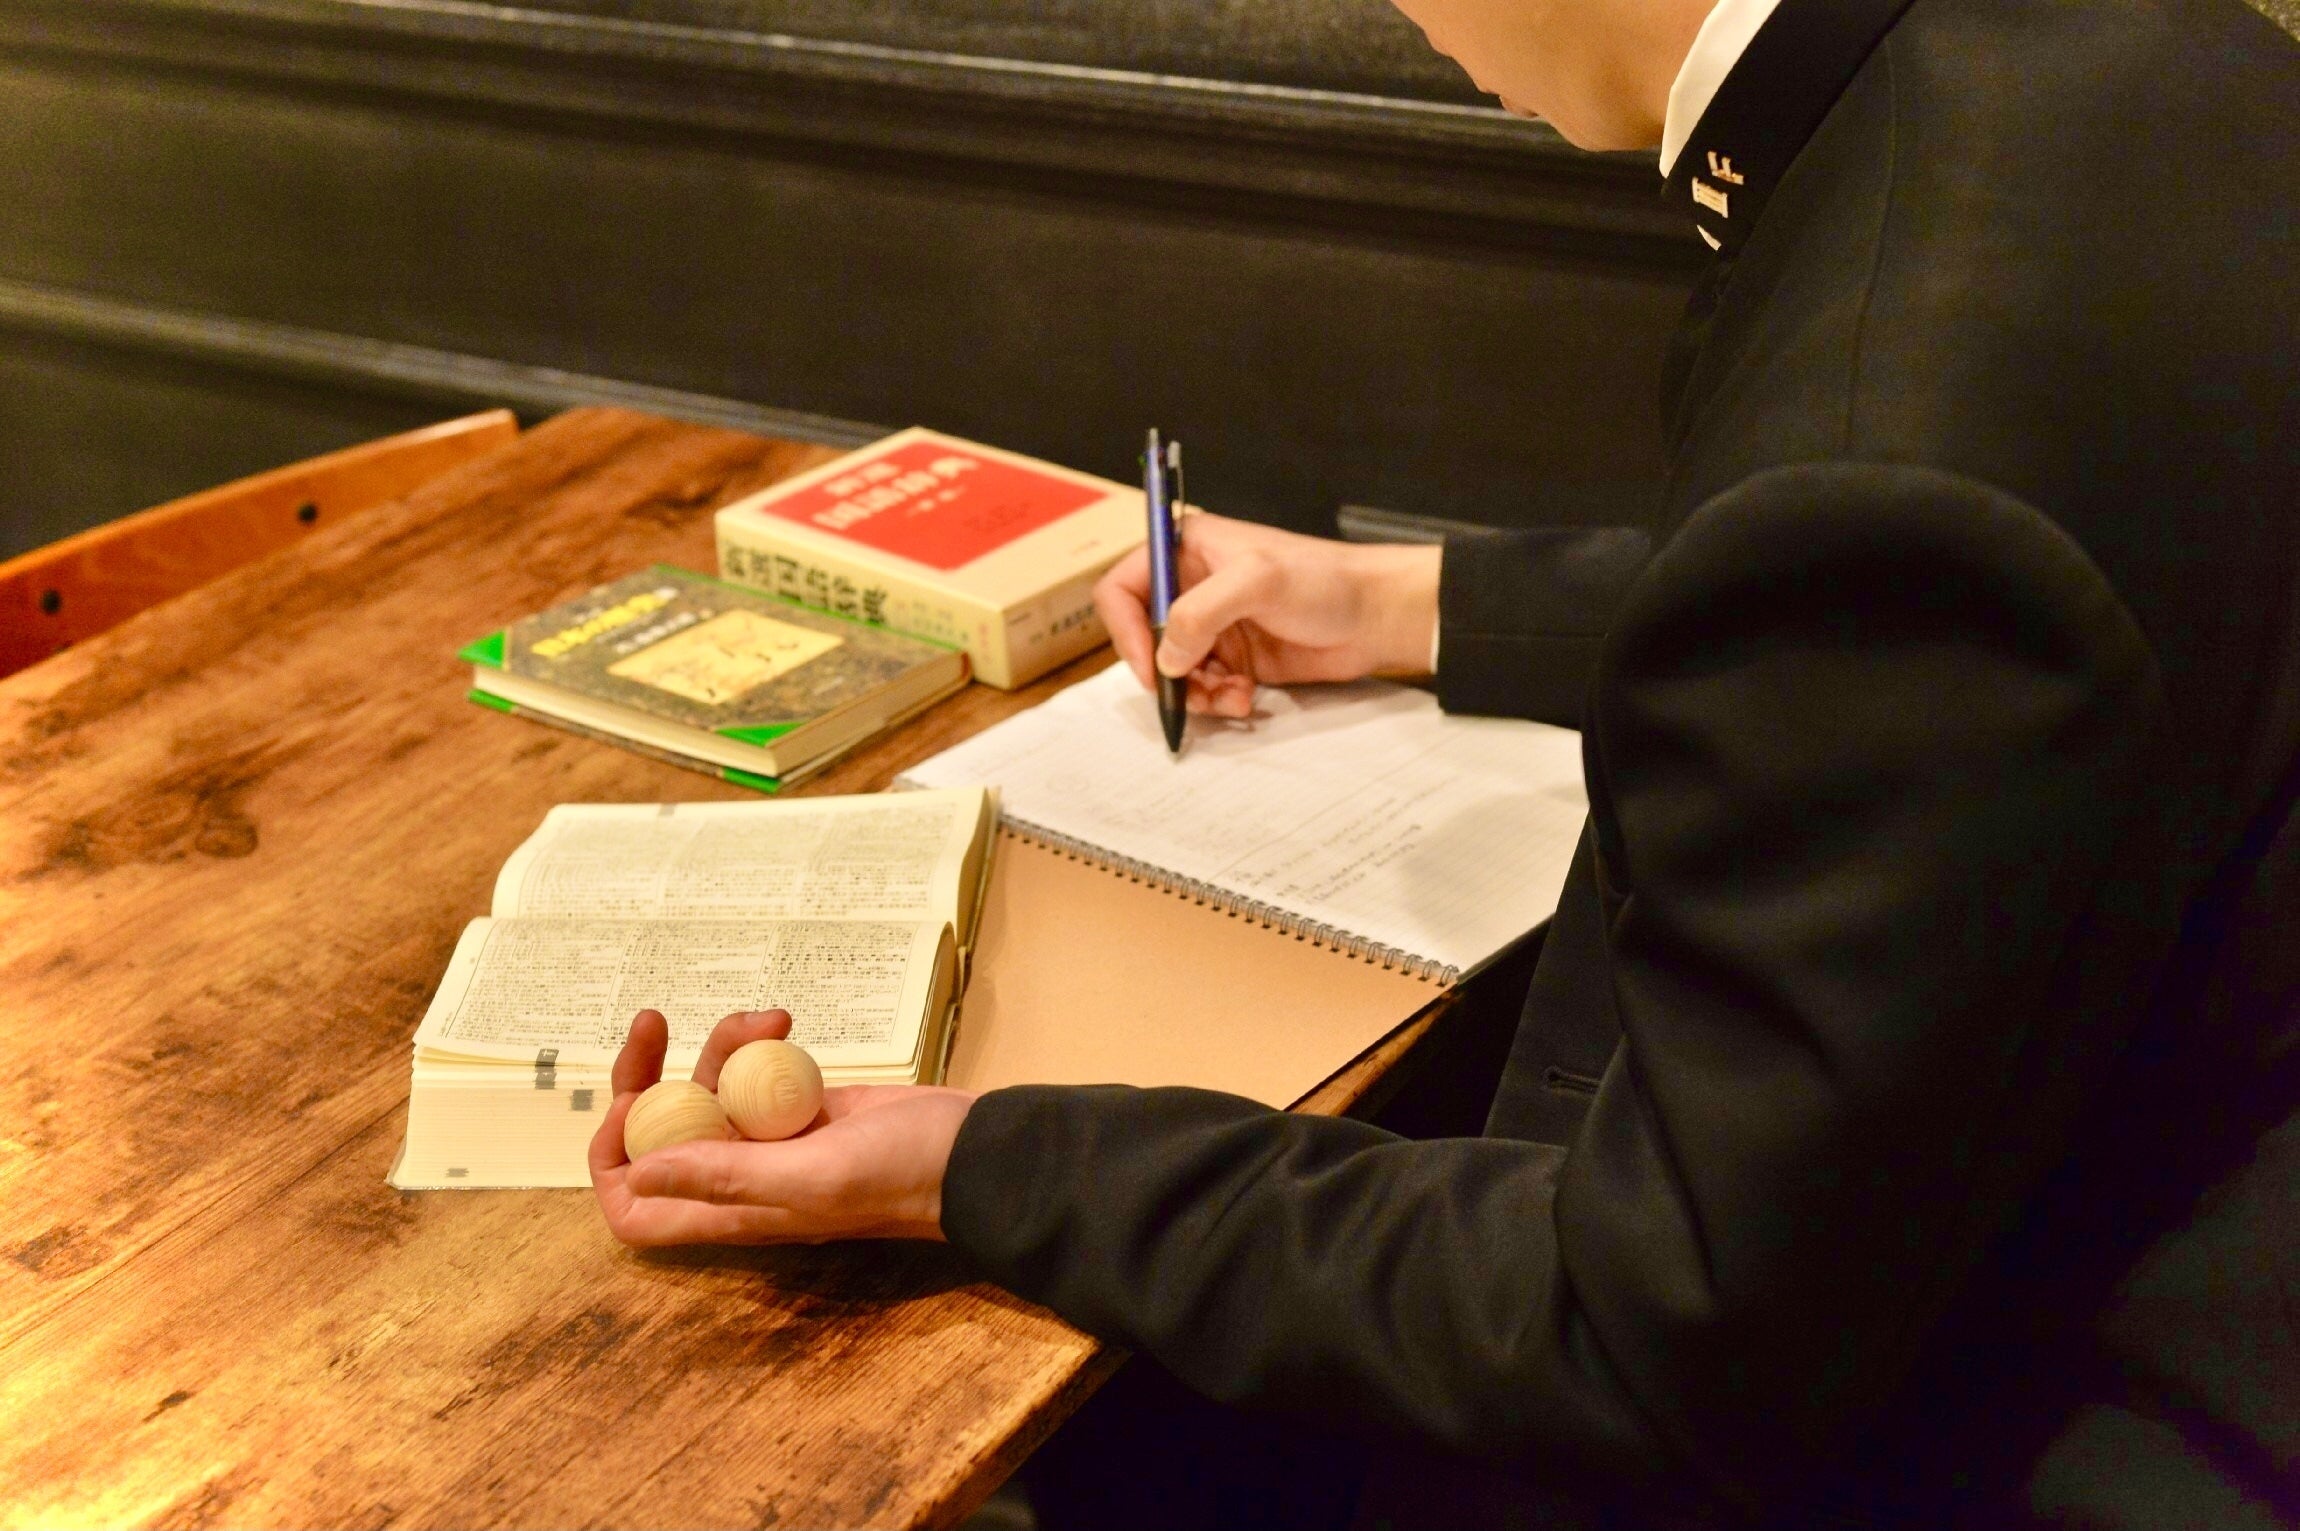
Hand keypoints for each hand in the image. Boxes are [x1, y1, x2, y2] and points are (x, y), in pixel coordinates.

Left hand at [589, 1008, 975, 1246]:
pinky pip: (755, 1071)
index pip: (637, 1209)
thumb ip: (725, 1177)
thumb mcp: (810, 1176)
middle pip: (661, 1134)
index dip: (615, 1162)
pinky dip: (758, 1042)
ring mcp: (772, 1141)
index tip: (628, 1110)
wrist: (973, 1154)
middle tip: (654, 1024)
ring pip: (711, 1090)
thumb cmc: (901, 1175)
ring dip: (722, 1046)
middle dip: (647, 1078)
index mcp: (732, 1210)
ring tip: (764, 1021)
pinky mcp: (803, 1107)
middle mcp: (741, 1179)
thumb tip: (638, 1172)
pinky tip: (785, 1023)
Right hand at [1093, 512, 1441, 717]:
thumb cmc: (1324, 580)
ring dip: (1195, 693)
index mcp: (1186, 549)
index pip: (1123, 588)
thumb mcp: (1257, 581)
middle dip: (1165, 671)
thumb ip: (1200, 613)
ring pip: (1174, 671)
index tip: (1150, 666)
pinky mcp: (1235, 658)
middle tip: (1190, 692)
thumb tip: (1165, 658)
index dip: (1125, 630)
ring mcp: (1214, 625)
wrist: (1377, 615)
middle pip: (1145, 638)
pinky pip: (1204, 688)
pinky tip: (1246, 698)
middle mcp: (1193, 586)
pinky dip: (1218, 700)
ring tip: (1231, 697)